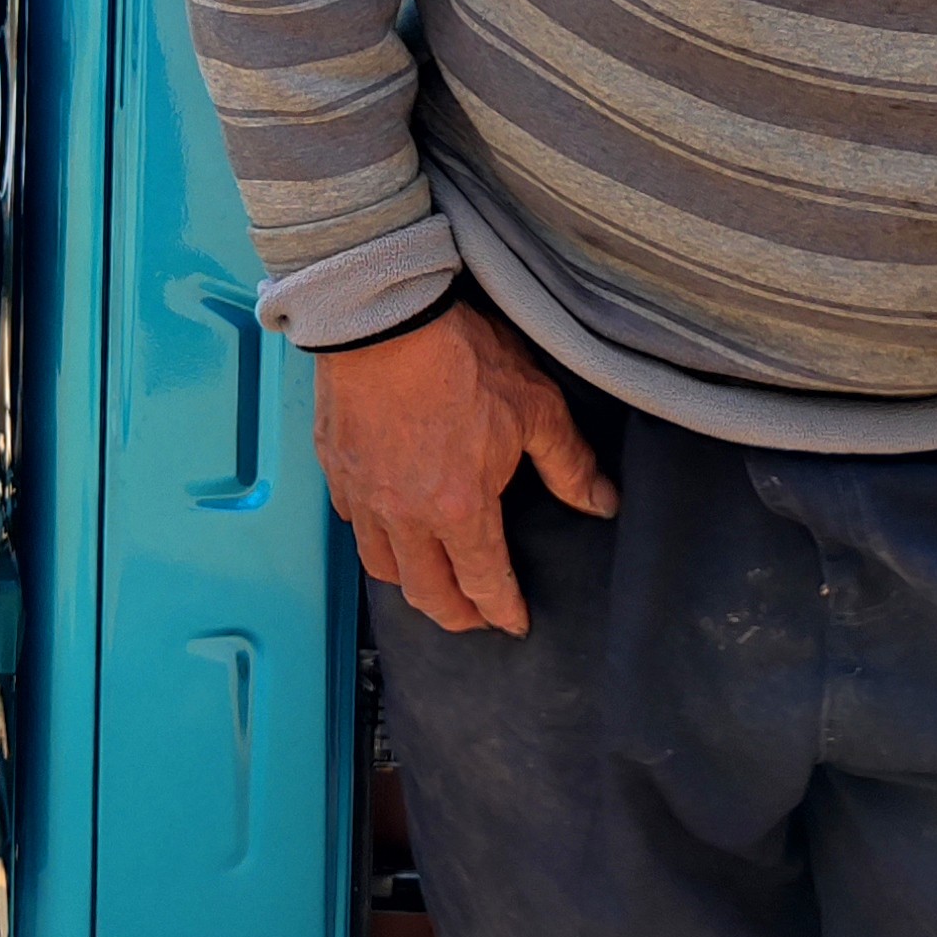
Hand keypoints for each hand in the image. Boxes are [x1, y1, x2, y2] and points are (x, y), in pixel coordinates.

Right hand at [312, 302, 616, 636]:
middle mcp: (405, 516)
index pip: (484, 585)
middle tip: (476, 617)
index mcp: (459, 510)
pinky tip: (387, 528)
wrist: (383, 313)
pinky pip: (352, 524)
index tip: (514, 623)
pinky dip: (374, 539)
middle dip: (456, 616)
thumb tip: (602, 502)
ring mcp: (363, 495)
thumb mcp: (535, 406)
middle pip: (427, 594)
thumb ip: (569, 463)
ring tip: (431, 582)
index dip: (503, 611)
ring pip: (382, 567)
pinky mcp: (334, 468)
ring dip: (411, 586)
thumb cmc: (459, 355)